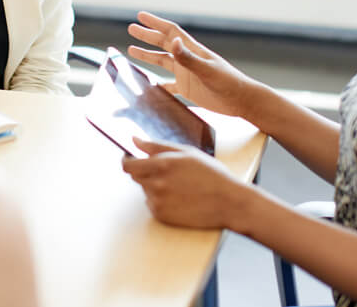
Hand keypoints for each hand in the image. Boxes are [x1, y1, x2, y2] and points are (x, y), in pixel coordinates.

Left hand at [122, 137, 243, 228]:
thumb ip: (156, 146)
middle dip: (146, 173)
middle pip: (135, 177)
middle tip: (169, 173)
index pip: (128, 165)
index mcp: (162, 164)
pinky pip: (152, 205)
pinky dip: (161, 201)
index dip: (127, 161)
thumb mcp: (186, 153)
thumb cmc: (211, 174)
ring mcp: (158, 201)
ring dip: (155, 187)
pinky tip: (181, 199)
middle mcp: (157, 184)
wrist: (229, 202)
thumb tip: (134, 140)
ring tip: (180, 187)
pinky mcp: (162, 216)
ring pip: (146, 190)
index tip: (131, 159)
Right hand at [127, 11, 264, 118]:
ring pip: (163, 62)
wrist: (242, 101)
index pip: (170, 32)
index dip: (155, 23)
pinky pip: (168, 85)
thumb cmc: (228, 83)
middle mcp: (187, 60)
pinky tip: (148, 85)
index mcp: (192, 51)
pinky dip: (157, 84)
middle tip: (131, 28)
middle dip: (147, 36)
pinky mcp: (188, 89)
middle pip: (163, 43)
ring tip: (132, 51)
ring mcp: (187, 74)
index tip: (140, 16)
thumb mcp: (206, 70)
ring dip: (148, 56)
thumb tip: (172, 41)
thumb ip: (188, 57)